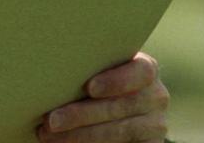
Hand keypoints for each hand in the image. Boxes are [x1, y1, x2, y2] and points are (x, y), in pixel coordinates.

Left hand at [37, 52, 169, 141]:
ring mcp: (155, 123)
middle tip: (51, 120)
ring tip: (50, 135)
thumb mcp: (92, 73)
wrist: (109, 114)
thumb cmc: (91, 84)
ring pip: (120, 130)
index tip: (89, 88)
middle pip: (121, 105)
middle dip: (82, 114)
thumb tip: (47, 70)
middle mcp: (155, 95)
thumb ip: (84, 70)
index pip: (141, 71)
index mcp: (144, 69)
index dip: (116, 80)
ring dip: (81, 135)